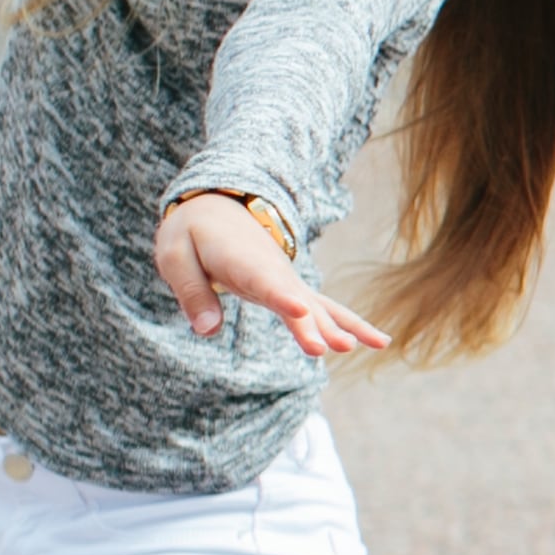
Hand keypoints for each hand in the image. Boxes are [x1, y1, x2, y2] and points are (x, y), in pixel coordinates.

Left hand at [157, 192, 389, 357]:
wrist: (217, 208)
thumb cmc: (192, 233)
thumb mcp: (175, 257)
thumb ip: (191, 293)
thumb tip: (208, 331)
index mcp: (242, 260)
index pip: (265, 281)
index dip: (282, 297)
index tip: (301, 311)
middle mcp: (273, 271)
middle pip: (299, 299)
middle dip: (317, 324)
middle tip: (337, 347)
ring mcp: (288, 281)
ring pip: (321, 305)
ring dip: (345, 325)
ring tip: (378, 344)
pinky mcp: (293, 291)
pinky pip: (325, 309)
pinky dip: (350, 324)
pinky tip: (376, 343)